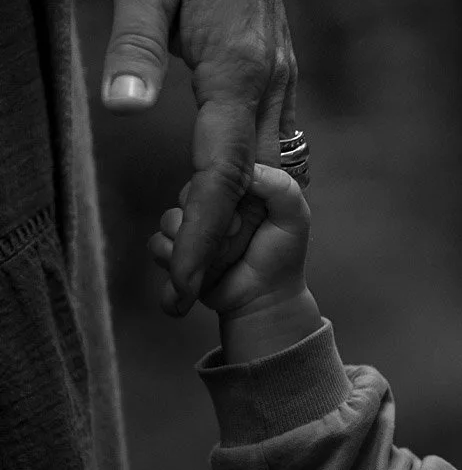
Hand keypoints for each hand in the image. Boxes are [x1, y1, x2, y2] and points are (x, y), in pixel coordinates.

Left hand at [103, 0, 293, 316]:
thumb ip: (134, 43)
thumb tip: (122, 108)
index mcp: (240, 67)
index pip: (224, 169)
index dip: (205, 232)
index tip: (182, 282)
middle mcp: (272, 79)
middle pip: (254, 184)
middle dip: (222, 244)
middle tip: (181, 296)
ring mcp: (281, 74)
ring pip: (270, 166)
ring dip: (238, 217)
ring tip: (198, 262)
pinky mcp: (275, 66)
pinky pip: (271, 141)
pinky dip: (250, 182)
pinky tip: (221, 198)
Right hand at [148, 164, 308, 317]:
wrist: (266, 300)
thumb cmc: (283, 258)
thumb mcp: (294, 218)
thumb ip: (282, 188)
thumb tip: (249, 170)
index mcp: (238, 194)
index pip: (211, 175)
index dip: (219, 193)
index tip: (239, 215)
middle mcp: (214, 209)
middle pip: (186, 196)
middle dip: (204, 219)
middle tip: (234, 236)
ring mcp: (195, 231)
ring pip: (169, 220)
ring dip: (189, 240)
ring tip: (221, 256)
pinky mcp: (180, 254)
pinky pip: (158, 245)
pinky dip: (172, 256)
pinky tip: (198, 269)